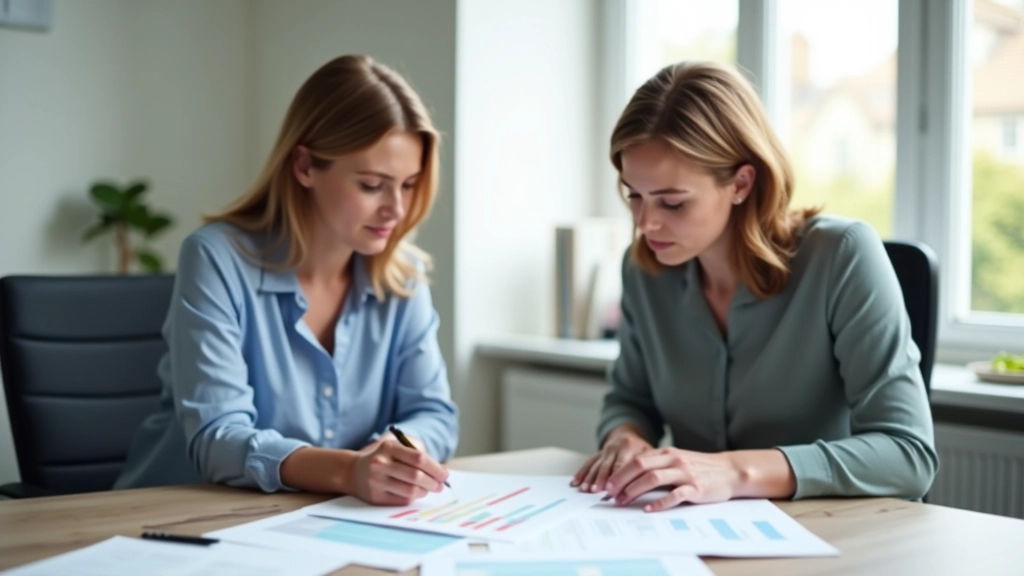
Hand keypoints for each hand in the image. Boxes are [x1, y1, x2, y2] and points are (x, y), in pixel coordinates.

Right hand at [343, 438, 448, 505]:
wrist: (353, 472)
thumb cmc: (383, 460)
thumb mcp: (396, 451)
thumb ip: (418, 458)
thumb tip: (443, 471)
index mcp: (388, 447)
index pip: (418, 458)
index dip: (435, 468)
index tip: (445, 474)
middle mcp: (380, 463)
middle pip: (416, 476)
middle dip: (433, 482)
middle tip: (440, 485)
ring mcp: (376, 481)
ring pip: (410, 490)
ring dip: (425, 491)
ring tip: (428, 489)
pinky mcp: (375, 497)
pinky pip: (402, 500)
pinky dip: (414, 498)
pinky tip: (416, 493)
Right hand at [571, 425, 652, 492]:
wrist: (630, 435)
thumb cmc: (642, 450)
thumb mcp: (649, 455)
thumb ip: (646, 468)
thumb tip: (643, 486)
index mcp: (629, 447)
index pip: (622, 465)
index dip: (617, 479)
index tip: (613, 492)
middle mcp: (615, 447)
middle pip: (606, 466)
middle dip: (600, 480)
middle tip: (596, 492)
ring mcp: (605, 450)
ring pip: (596, 465)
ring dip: (589, 478)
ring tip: (585, 489)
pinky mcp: (598, 454)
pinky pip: (588, 463)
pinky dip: (582, 473)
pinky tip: (576, 482)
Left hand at [604, 447, 741, 511]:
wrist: (730, 471)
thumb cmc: (700, 468)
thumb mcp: (676, 461)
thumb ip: (657, 465)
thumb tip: (630, 476)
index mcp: (666, 453)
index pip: (636, 459)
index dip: (619, 472)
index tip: (606, 484)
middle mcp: (673, 460)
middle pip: (640, 466)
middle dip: (621, 479)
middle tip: (608, 493)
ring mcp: (684, 473)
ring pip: (653, 478)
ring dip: (634, 490)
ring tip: (623, 501)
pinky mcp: (696, 488)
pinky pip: (675, 495)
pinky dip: (660, 502)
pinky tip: (649, 509)